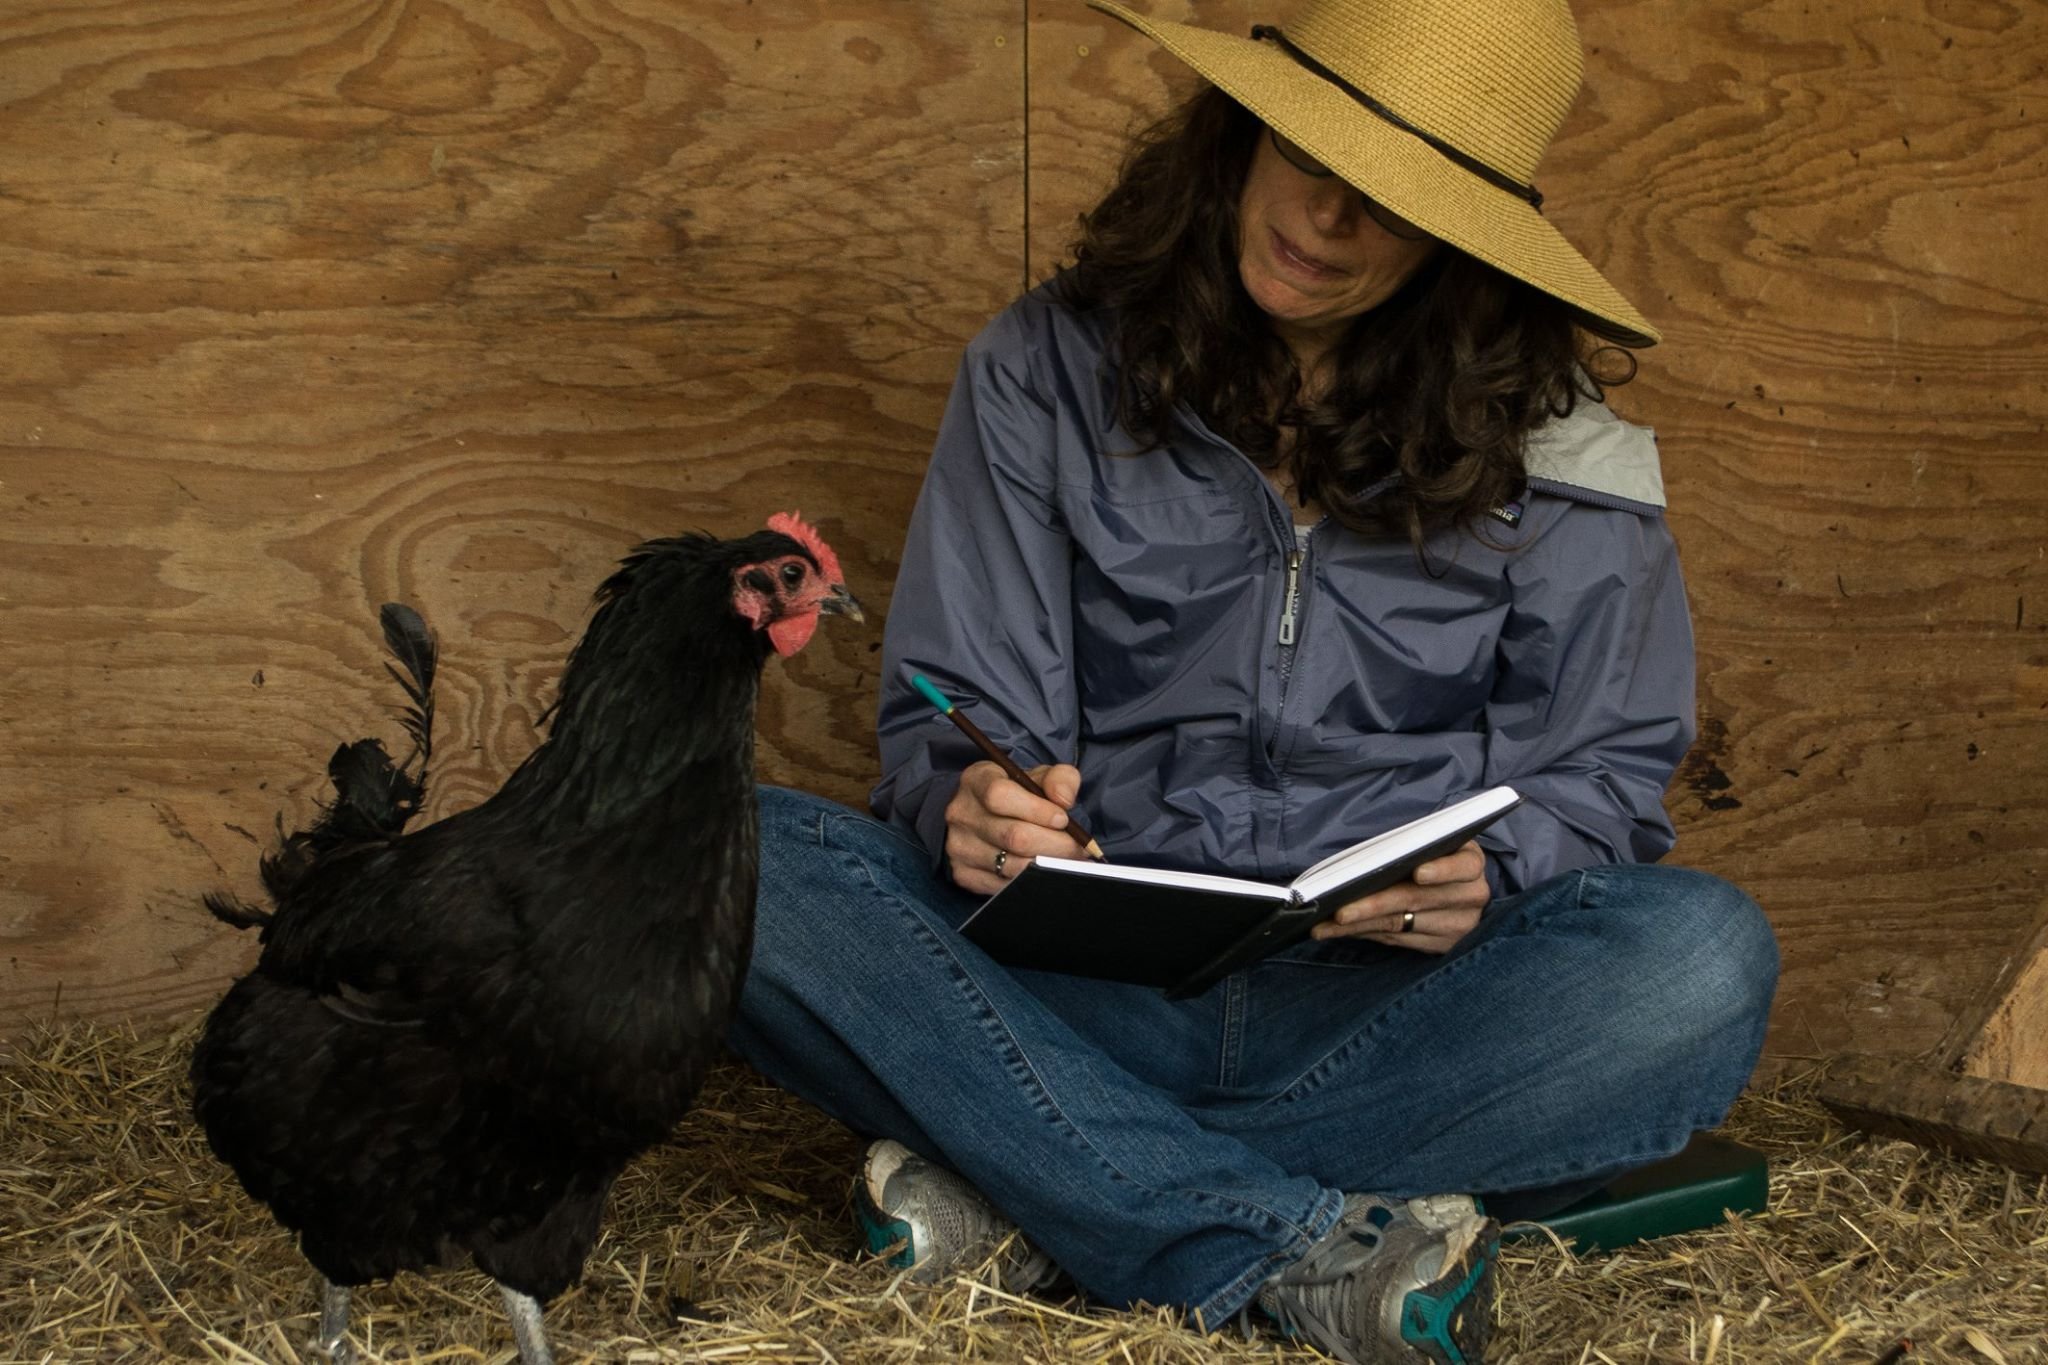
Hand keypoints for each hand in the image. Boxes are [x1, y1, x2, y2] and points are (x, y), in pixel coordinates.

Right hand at [943, 761, 1084, 894]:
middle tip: (1079, 848)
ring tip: (1068, 860)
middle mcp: (961, 813)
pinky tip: (1044, 871)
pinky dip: (1031, 880)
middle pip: (1012, 836)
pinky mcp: (963, 874)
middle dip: (1055, 844)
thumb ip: (1060, 779)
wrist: (986, 816)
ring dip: (1047, 865)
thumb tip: (1064, 800)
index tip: (1063, 818)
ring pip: (1012, 865)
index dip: (1038, 810)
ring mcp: (959, 846)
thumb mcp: (1039, 776)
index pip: (1000, 795)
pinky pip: (1004, 886)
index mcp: (976, 780)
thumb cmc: (1019, 794)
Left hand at [1309, 840, 1490, 953]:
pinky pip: (1397, 939)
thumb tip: (1364, 858)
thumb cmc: (1433, 853)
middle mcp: (1472, 896)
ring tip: (1325, 925)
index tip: (1418, 874)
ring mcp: (1459, 925)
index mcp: (1471, 862)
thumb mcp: (1432, 842)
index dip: (1441, 870)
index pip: (1462, 866)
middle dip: (1374, 905)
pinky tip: (1339, 931)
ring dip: (1359, 925)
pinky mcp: (1443, 946)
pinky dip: (1365, 933)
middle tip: (1339, 911)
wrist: (1458, 885)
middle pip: (1418, 900)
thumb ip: (1411, 845)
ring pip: (1400, 924)